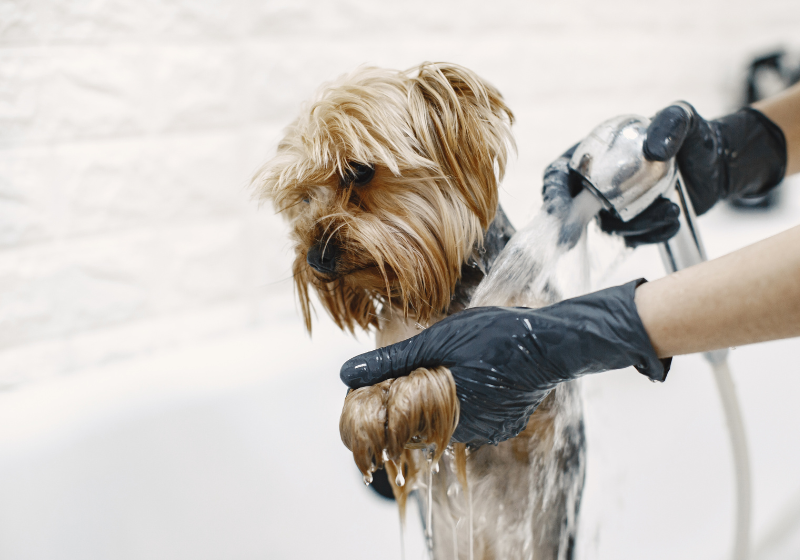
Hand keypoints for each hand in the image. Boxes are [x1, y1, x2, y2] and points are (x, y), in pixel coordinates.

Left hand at [340, 280, 668, 445]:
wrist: (552, 342)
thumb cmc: (495, 336)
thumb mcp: (438, 340)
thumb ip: (392, 361)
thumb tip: (346, 374)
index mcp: (445, 415)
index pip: (398, 425)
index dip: (385, 405)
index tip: (377, 388)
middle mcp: (466, 434)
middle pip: (422, 423)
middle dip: (413, 399)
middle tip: (419, 368)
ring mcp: (488, 433)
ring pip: (447, 419)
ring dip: (440, 398)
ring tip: (452, 366)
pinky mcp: (504, 427)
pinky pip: (471, 418)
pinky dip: (465, 400)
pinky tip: (473, 376)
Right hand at [542, 103, 786, 247]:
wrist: (715, 165)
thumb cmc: (692, 136)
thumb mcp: (683, 118)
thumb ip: (670, 124)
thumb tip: (653, 151)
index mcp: (592, 155)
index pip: (558, 176)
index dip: (552, 194)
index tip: (558, 212)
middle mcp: (597, 184)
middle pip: (572, 210)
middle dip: (571, 227)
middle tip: (571, 241)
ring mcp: (614, 208)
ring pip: (609, 228)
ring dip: (635, 226)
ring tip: (669, 210)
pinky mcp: (633, 225)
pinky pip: (634, 238)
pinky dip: (652, 233)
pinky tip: (673, 217)